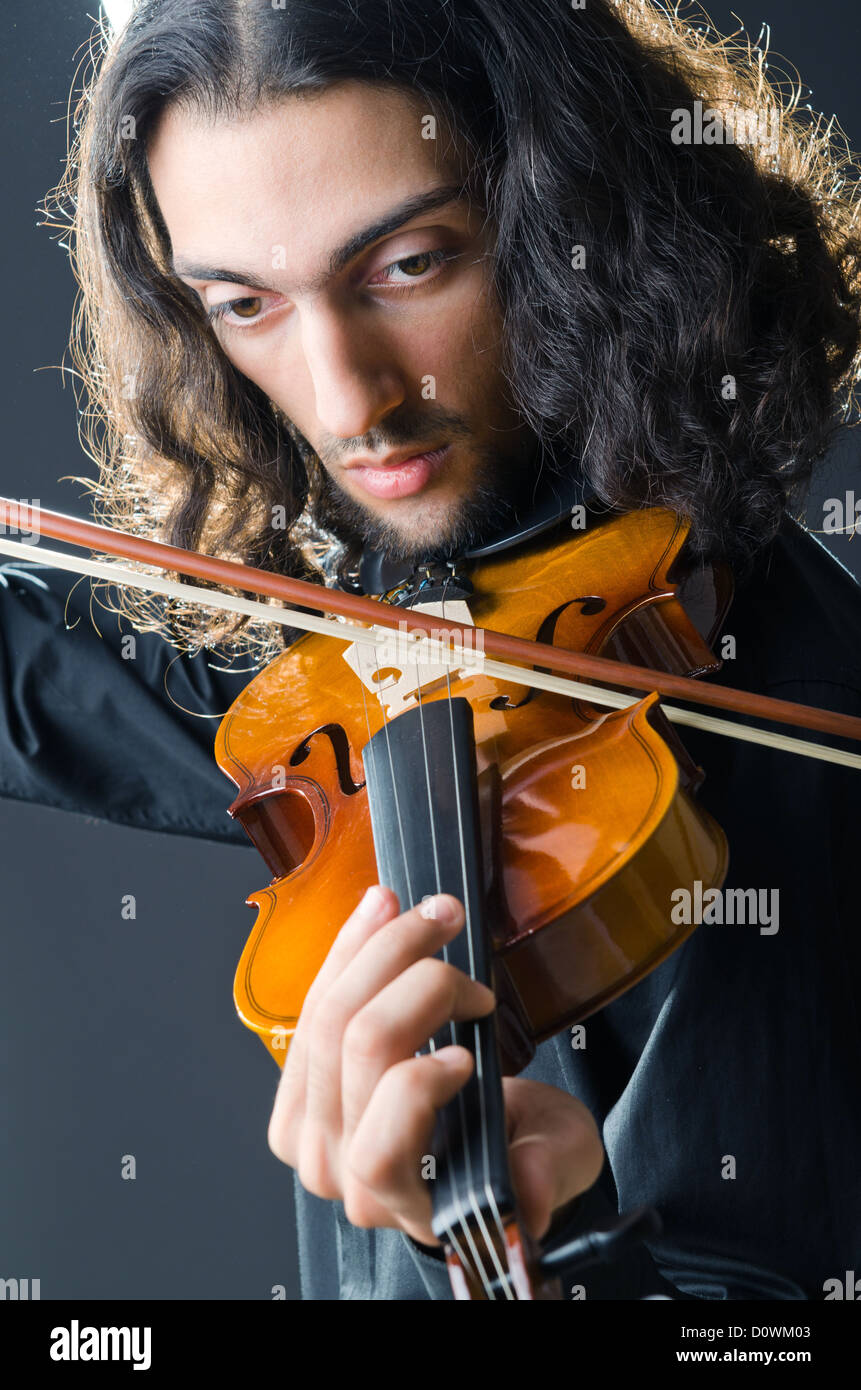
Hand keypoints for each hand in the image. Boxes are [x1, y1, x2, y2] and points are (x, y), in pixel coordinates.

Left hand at [267, 885, 603, 1246]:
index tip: (470, 1054)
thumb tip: (532, 1195)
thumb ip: (546, 1175)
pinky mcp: (296, 1088)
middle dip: (417, 974)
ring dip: (379, 946)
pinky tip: (380, 914)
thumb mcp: (557, 1163)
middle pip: (354, 1050)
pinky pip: (310, 1006)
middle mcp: (340, 1173)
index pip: (378, 1152)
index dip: (418, 1085)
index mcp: (404, 1202)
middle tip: (466, 939)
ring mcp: (308, 1130)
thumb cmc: (521, 1148)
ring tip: (429, 912)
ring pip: (326, 1016)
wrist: (486, 1143)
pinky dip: (348, 952)